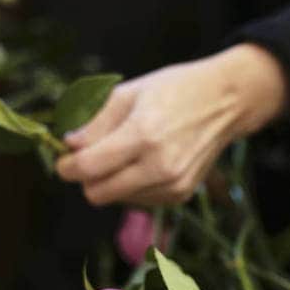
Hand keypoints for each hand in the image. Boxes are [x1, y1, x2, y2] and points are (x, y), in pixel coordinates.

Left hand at [55, 44, 286, 205]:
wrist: (225, 101)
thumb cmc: (174, 90)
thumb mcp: (129, 93)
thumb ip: (95, 123)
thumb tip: (69, 146)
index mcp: (143, 135)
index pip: (88, 168)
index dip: (67, 167)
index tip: (64, 161)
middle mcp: (159, 166)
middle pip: (98, 193)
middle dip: (86, 178)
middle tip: (89, 157)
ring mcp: (172, 184)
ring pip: (117, 199)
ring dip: (111, 181)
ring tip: (126, 153)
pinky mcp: (181, 194)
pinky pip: (139, 200)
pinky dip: (132, 186)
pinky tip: (146, 162)